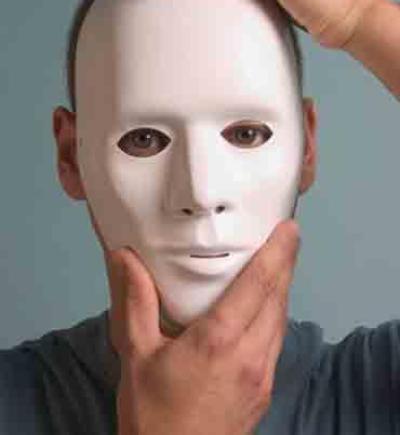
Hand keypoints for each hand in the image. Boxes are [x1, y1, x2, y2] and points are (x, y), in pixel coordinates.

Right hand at [105, 219, 299, 434]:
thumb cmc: (153, 414)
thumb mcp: (136, 355)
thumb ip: (135, 302)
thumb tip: (125, 258)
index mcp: (218, 341)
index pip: (258, 286)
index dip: (278, 253)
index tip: (289, 229)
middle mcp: (250, 355)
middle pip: (278, 298)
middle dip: (286, 262)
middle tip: (287, 235)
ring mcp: (263, 375)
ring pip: (281, 319)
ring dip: (283, 287)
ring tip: (278, 263)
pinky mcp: (265, 389)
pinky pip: (277, 340)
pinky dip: (276, 313)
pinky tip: (265, 307)